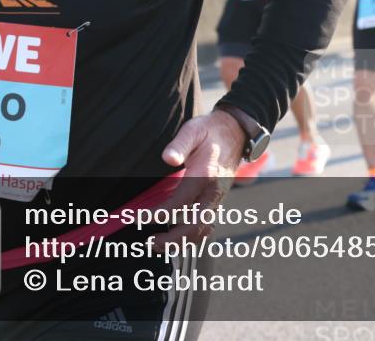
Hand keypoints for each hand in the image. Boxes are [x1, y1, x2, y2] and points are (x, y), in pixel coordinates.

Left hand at [152, 110, 246, 246]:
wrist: (235, 133)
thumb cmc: (211, 131)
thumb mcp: (194, 130)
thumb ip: (180, 144)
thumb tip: (168, 158)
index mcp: (205, 175)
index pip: (180, 203)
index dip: (158, 214)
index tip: (139, 217)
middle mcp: (213, 192)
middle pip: (194, 226)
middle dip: (171, 239)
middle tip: (149, 242)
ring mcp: (216, 199)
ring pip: (201, 231)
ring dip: (180, 242)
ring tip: (158, 244)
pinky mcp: (215, 202)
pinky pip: (205, 226)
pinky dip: (190, 236)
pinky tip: (176, 237)